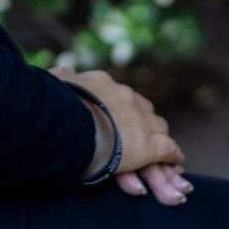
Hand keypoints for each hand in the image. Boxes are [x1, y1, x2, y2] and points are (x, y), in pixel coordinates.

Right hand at [52, 66, 191, 204]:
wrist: (69, 124)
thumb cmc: (54, 106)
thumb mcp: (55, 83)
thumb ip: (62, 77)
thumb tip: (62, 68)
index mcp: (102, 84)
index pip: (120, 96)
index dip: (124, 109)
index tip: (121, 118)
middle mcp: (125, 97)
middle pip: (142, 109)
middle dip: (143, 123)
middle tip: (141, 137)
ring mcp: (139, 120)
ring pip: (157, 128)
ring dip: (158, 139)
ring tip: (160, 150)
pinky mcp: (149, 144)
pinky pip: (167, 149)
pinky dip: (172, 155)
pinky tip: (175, 161)